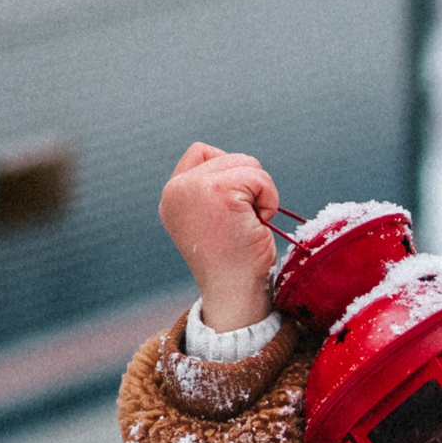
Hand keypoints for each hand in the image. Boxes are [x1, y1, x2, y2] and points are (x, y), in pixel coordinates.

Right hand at [159, 142, 280, 330]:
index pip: (201, 153)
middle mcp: (176, 189)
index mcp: (173, 196)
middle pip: (230, 157)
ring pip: (247, 163)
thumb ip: (212, 190)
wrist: (234, 290)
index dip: (230, 171)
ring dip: (261, 191)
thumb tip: (239, 168)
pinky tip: (258, 221)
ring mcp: (193, 187)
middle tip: (245, 219)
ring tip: (251, 221)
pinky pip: (258, 176)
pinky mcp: (216, 190)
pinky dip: (269, 197)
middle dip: (250, 184)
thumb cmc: (234, 260)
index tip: (236, 206)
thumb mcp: (213, 219)